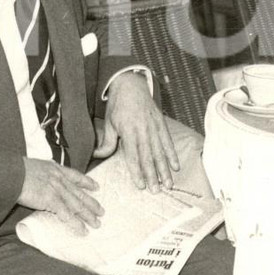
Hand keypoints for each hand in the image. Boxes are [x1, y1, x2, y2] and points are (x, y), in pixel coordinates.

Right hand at [16, 158, 102, 229]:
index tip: (96, 186)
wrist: (11, 173)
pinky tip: (82, 230)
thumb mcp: (33, 165)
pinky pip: (66, 214)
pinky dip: (75, 223)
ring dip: (88, 216)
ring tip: (96, 224)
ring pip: (76, 205)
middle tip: (102, 212)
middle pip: (79, 193)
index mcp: (55, 169)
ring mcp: (56, 189)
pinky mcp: (51, 200)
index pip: (75, 176)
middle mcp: (59, 178)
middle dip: (91, 203)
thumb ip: (41, 172)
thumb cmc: (15, 170)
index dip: (87, 182)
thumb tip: (39, 178)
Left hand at [98, 71, 179, 189]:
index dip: (137, 171)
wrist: (131, 84)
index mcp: (129, 130)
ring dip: (165, 169)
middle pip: (149, 157)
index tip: (140, 185)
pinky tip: (176, 166)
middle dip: (153, 175)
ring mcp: (154, 127)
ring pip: (160, 152)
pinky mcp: (161, 124)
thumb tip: (97, 156)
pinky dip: (172, 154)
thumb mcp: (108, 122)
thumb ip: (107, 142)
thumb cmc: (118, 105)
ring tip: (168, 184)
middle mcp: (143, 130)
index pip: (133, 155)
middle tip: (156, 191)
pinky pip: (168, 141)